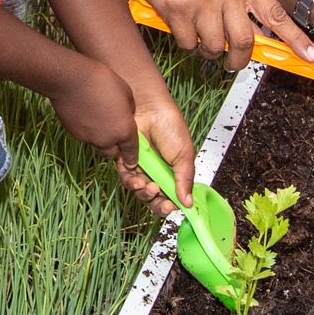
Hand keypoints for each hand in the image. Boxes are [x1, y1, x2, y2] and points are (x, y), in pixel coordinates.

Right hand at [47, 64, 139, 159]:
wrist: (71, 80)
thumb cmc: (103, 81)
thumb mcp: (126, 92)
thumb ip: (129, 110)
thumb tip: (126, 116)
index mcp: (124, 130)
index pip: (131, 152)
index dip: (132, 158)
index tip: (132, 163)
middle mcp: (107, 139)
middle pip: (112, 154)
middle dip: (114, 149)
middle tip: (114, 136)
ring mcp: (89, 138)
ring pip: (97, 145)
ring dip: (100, 138)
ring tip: (98, 120)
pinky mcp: (74, 133)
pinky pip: (84, 136)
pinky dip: (87, 130)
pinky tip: (86, 115)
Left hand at [117, 90, 195, 212]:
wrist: (150, 109)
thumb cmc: (170, 127)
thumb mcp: (184, 155)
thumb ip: (185, 179)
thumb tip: (188, 204)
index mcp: (172, 173)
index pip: (170, 197)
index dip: (169, 205)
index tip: (171, 206)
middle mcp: (155, 173)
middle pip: (152, 198)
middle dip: (155, 202)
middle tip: (158, 196)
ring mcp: (140, 168)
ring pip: (138, 190)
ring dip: (142, 192)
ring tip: (147, 185)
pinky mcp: (125, 161)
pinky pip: (125, 177)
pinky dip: (130, 180)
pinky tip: (136, 174)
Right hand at [118, 0, 313, 68]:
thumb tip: (256, 36)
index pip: (275, 14)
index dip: (295, 39)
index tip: (310, 57)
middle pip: (243, 41)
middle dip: (237, 61)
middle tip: (231, 64)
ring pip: (213, 46)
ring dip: (206, 50)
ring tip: (198, 37)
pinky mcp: (178, 9)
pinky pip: (188, 43)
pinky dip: (185, 43)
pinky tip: (179, 26)